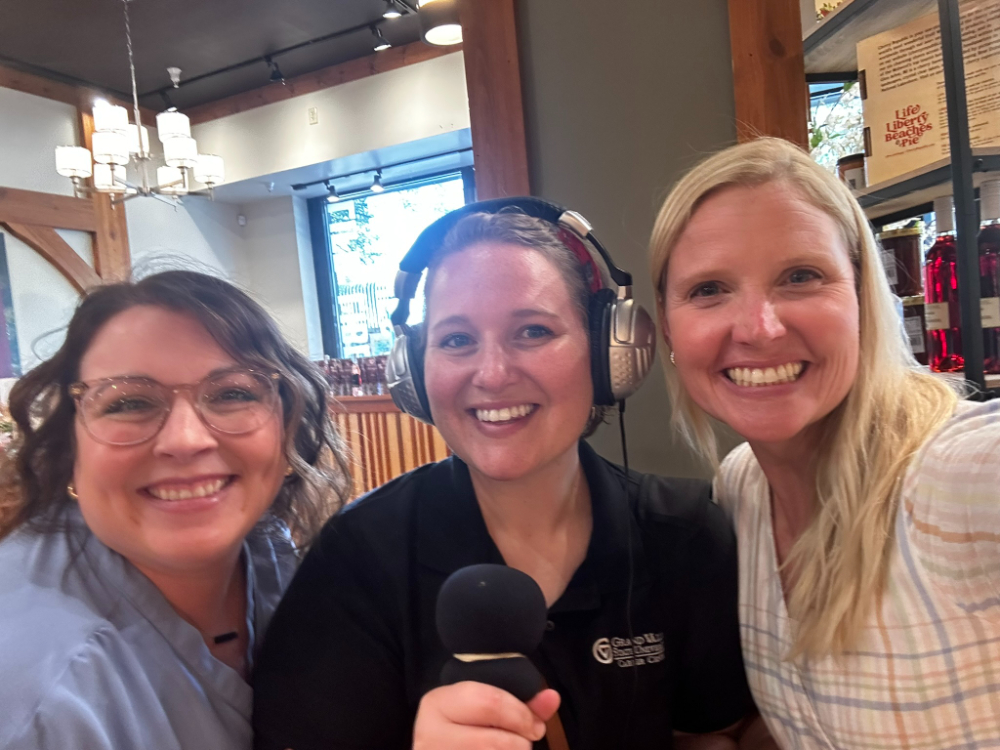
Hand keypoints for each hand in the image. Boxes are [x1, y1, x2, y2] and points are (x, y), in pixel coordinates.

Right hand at [413, 682, 560, 749]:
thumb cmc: (466, 725)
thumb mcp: (486, 706)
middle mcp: (429, 735)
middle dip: (520, 743)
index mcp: (438, 702)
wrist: (439, 745)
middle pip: (493, 741)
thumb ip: (522, 703)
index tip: (535, 725)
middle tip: (525, 743)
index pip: (489, 703)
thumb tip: (553, 697)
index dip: (521, 715)